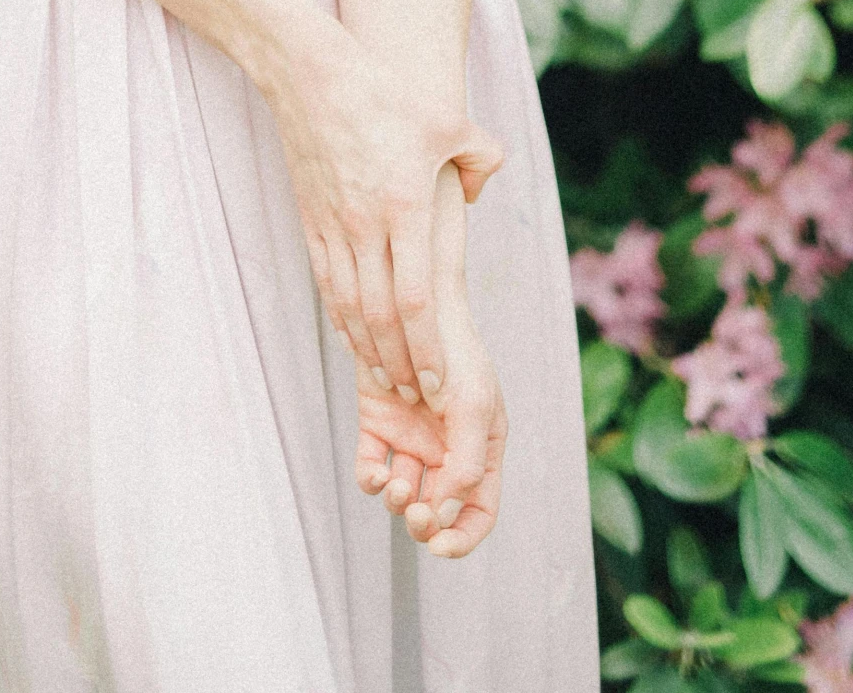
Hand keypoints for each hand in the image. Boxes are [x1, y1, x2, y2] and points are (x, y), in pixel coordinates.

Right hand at [266, 20, 501, 402]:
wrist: (312, 74)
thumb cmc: (385, 94)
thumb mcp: (448, 120)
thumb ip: (479, 158)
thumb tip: (477, 192)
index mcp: (405, 206)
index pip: (417, 299)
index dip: (429, 349)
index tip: (442, 383)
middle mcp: (367, 225)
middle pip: (383, 317)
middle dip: (404, 366)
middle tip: (421, 398)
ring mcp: (334, 226)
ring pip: (351, 307)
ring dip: (372, 351)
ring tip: (392, 380)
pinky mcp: (312, 220)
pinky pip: (328, 283)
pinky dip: (343, 319)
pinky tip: (356, 338)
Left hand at [353, 322, 506, 559]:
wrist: (416, 306)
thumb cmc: (457, 353)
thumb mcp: (475, 408)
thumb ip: (465, 466)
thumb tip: (442, 516)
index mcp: (481, 451)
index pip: (478, 513)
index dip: (462, 538)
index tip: (440, 546)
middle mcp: (446, 451)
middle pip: (437, 512)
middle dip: (425, 524)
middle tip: (416, 514)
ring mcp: (410, 440)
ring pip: (402, 495)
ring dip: (398, 503)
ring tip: (397, 486)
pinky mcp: (378, 426)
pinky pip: (371, 469)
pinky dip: (371, 481)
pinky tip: (377, 475)